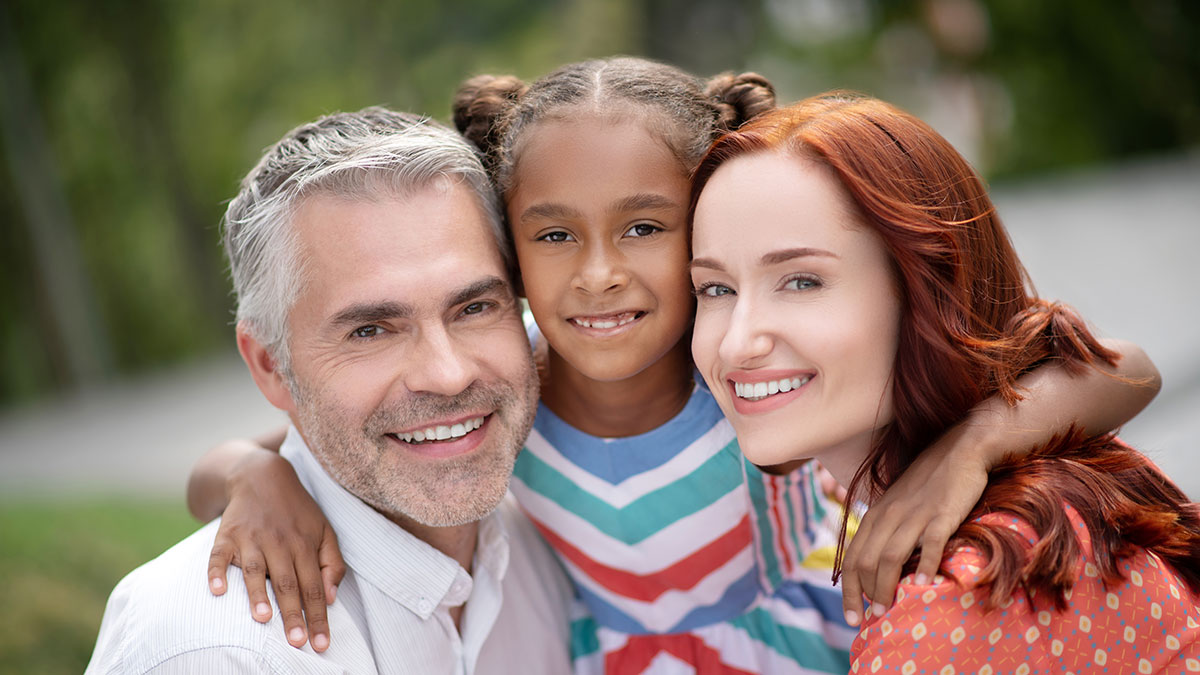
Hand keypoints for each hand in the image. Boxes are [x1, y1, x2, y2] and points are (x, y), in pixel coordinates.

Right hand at [206, 449, 345, 651]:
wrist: (262, 475)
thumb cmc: (297, 511)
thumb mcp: (325, 531)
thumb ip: (333, 564)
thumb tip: (330, 598)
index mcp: (304, 545)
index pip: (314, 587)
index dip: (318, 616)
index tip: (321, 644)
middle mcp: (279, 543)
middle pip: (287, 584)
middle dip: (293, 615)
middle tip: (297, 643)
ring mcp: (251, 538)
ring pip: (255, 570)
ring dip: (258, 595)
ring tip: (263, 619)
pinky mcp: (226, 535)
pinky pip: (218, 556)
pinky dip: (216, 572)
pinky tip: (218, 590)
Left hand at [839, 422, 988, 626]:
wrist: (959, 449)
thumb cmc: (928, 481)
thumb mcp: (898, 504)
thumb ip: (887, 529)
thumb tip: (879, 565)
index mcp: (876, 515)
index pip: (852, 558)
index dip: (848, 590)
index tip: (850, 617)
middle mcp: (889, 515)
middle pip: (866, 561)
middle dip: (864, 594)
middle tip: (870, 620)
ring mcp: (914, 515)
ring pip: (890, 556)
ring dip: (886, 587)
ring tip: (888, 611)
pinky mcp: (941, 514)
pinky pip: (929, 543)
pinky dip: (925, 566)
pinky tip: (923, 586)